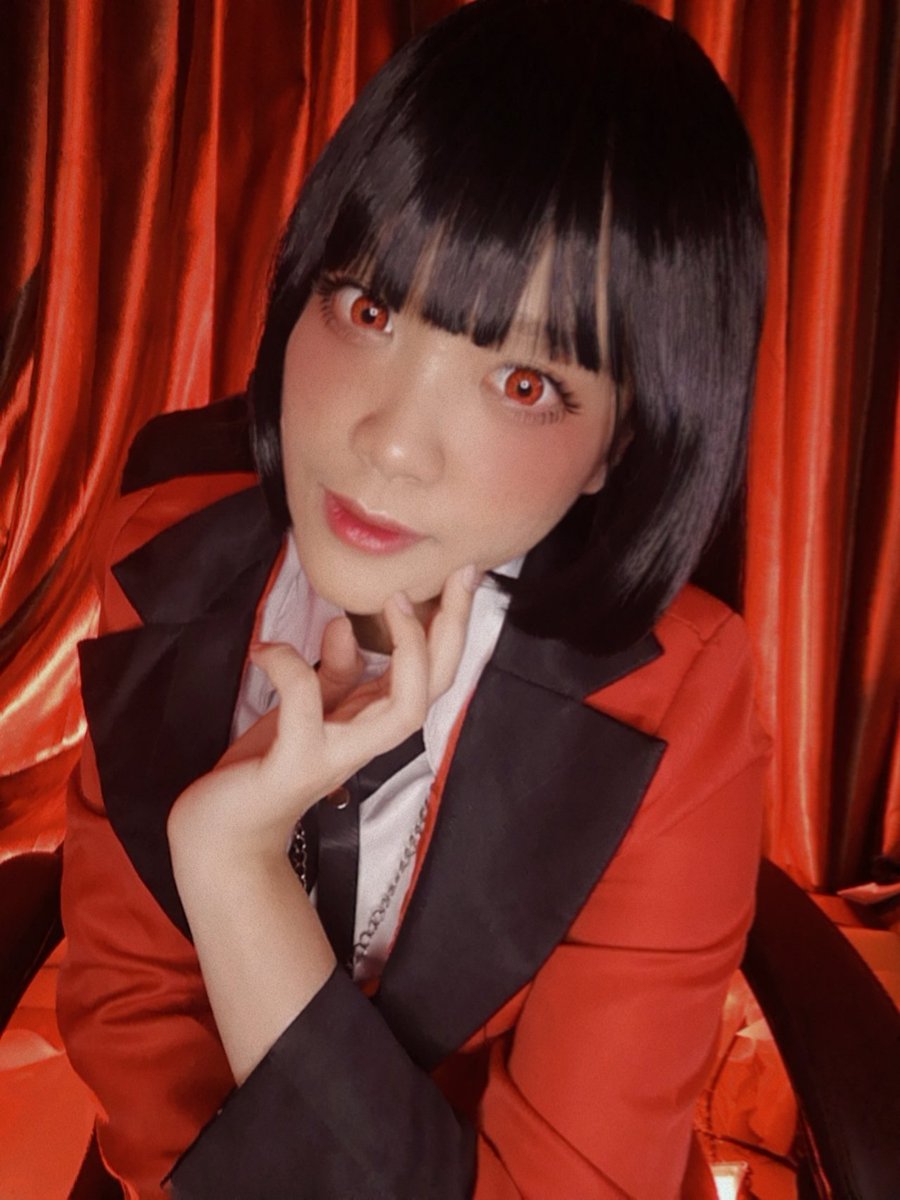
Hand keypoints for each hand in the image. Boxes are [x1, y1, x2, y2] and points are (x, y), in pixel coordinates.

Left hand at [167, 565, 477, 860]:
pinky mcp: (296, 763)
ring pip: (403, 711)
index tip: (462, 576)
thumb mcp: (306, 710)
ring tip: (392, 603)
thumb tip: (347, 625)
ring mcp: (335, 754)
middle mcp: (365, 740)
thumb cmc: (264, 768)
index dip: (451, 628)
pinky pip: (305, 707)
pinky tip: (266, 649)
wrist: (222, 834)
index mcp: (370, 721)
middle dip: (452, 633)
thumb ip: (333, 675)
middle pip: (434, 689)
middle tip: (460, 578)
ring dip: (408, 654)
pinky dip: (290, 668)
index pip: (431, 675)